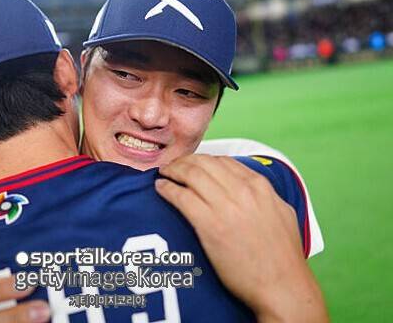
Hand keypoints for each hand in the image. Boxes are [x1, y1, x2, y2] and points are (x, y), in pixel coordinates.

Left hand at [155, 154, 327, 322]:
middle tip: (172, 166)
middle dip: (184, 161)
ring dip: (173, 171)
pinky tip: (161, 188)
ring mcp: (225, 207)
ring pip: (191, 175)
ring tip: (164, 174)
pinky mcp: (209, 225)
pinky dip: (168, 189)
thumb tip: (248, 187)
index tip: (192, 164)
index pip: (224, 161)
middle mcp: (242, 191)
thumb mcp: (282, 212)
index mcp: (259, 186)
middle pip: (204, 164)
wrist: (282, 285)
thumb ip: (263, 195)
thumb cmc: (284, 256)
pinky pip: (181, 197)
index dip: (203, 160)